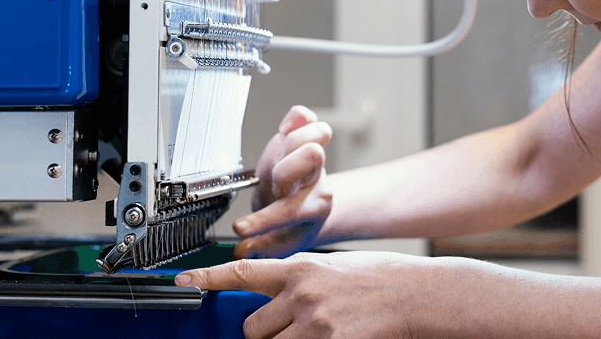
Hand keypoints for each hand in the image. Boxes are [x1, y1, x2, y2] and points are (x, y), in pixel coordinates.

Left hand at [176, 252, 428, 338]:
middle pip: (253, 328)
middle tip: (294, 329)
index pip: (242, 273)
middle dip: (266, 335)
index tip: (182, 282)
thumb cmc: (382, 279)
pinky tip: (332, 338)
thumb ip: (299, 281)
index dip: (207, 278)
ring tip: (316, 334)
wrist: (419, 294)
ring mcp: (315, 323)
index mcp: (301, 268)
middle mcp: (302, 294)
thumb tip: (273, 301)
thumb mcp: (333, 268)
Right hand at [234, 105, 333, 257]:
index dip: (262, 221)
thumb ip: (262, 249)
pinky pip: (307, 117)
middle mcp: (315, 180)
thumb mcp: (281, 244)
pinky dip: (296, 118)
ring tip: (280, 154)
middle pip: (312, 156)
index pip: (289, 211)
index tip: (240, 228)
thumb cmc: (294, 224)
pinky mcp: (304, 137)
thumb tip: (241, 253)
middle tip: (272, 182)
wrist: (311, 205)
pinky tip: (284, 130)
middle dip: (286, 168)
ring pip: (316, 133)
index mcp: (312, 208)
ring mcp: (311, 156)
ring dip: (294, 141)